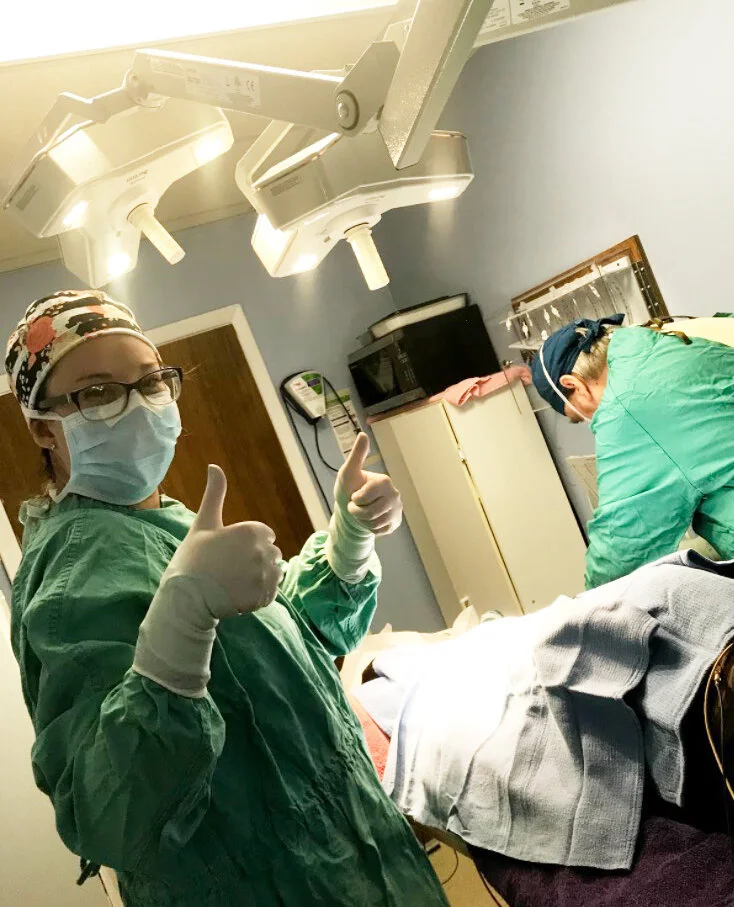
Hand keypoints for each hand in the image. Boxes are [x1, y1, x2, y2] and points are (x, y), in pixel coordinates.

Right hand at [166, 465, 282, 616]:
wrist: (187, 598)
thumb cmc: (192, 558)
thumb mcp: (204, 523)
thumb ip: (214, 494)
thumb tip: (214, 465)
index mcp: (252, 531)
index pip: (265, 535)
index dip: (247, 544)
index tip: (229, 553)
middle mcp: (264, 551)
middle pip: (271, 553)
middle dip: (255, 560)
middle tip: (229, 569)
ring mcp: (266, 575)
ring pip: (273, 572)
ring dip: (260, 577)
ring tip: (235, 582)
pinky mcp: (266, 596)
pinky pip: (272, 591)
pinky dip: (260, 594)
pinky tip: (240, 594)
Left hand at [335, 433, 402, 535]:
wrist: (352, 508)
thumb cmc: (350, 487)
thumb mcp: (349, 471)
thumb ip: (357, 455)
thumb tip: (363, 434)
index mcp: (385, 481)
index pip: (363, 498)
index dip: (354, 500)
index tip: (355, 494)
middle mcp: (395, 495)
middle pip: (369, 513)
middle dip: (356, 512)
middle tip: (356, 505)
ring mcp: (397, 510)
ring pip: (374, 524)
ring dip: (362, 521)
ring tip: (362, 512)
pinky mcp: (395, 523)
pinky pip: (379, 531)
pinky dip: (370, 528)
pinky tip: (370, 519)